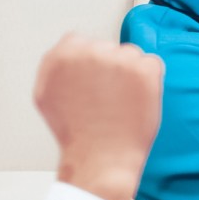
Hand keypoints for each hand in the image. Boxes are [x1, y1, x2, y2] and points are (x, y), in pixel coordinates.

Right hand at [34, 37, 162, 199]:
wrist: (101, 158)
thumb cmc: (75, 132)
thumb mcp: (46, 94)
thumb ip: (54, 66)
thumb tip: (67, 48)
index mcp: (62, 56)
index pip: (80, 41)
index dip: (88, 64)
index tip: (90, 81)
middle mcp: (90, 52)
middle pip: (108, 47)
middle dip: (109, 67)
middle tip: (105, 97)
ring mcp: (119, 59)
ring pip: (131, 55)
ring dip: (130, 73)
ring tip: (119, 102)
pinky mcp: (145, 69)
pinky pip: (152, 64)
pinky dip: (150, 80)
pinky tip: (136, 101)